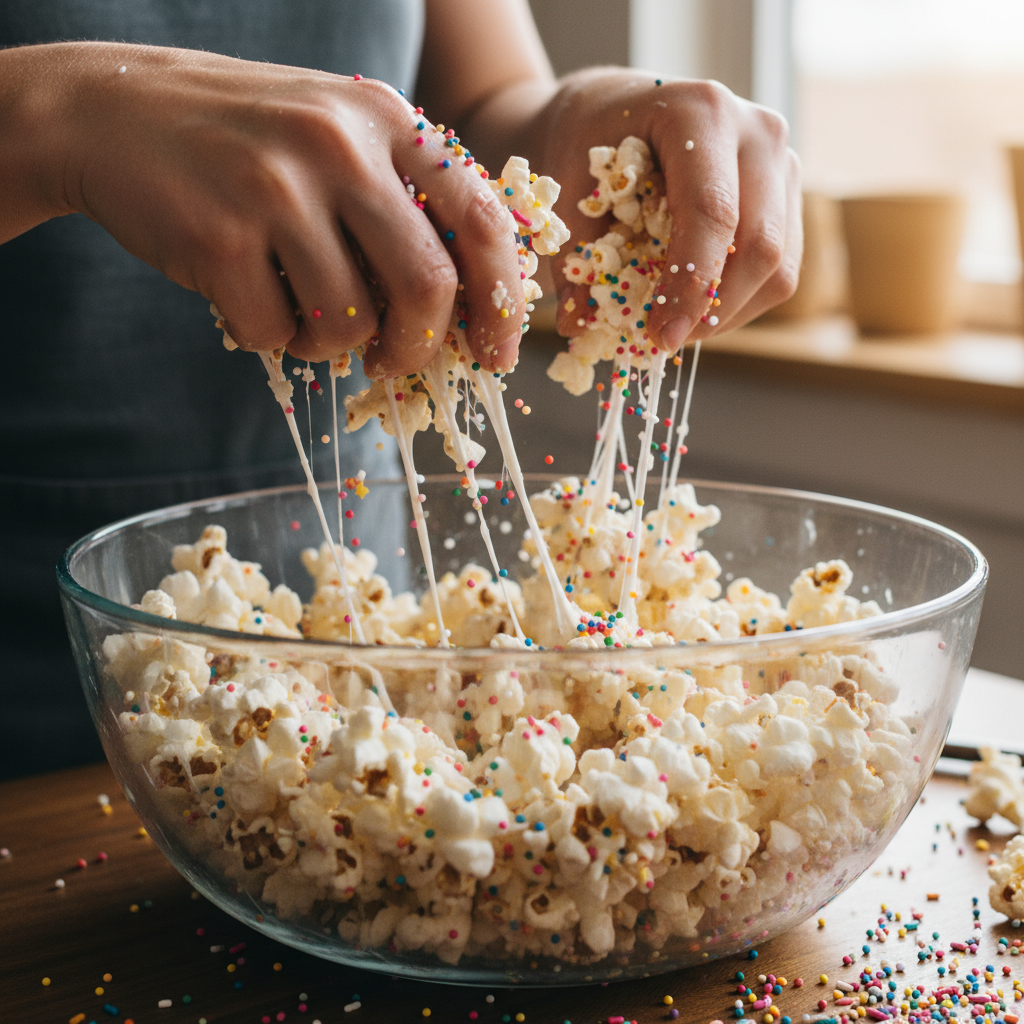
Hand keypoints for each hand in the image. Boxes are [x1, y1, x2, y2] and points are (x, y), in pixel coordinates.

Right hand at [7, 43, 525, 375]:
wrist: (111, 111)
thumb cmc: (246, 142)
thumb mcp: (338, 137)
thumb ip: (404, 204)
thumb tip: (466, 310)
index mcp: (388, 120)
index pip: (481, 222)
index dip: (502, 301)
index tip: (498, 352)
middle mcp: (340, 145)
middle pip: (426, 286)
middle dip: (419, 346)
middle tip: (393, 361)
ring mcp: (277, 188)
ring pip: (348, 322)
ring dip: (329, 342)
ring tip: (297, 308)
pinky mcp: (219, 236)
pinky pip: (275, 335)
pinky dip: (269, 337)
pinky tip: (246, 297)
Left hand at [535, 69, 800, 348]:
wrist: (606, 112)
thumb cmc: (583, 148)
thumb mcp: (567, 196)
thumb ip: (576, 262)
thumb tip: (580, 328)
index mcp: (700, 112)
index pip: (713, 212)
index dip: (690, 285)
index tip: (660, 337)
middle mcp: (756, 131)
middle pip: (760, 244)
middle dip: (712, 309)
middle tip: (664, 342)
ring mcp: (781, 162)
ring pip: (779, 265)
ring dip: (727, 313)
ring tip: (675, 327)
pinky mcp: (786, 195)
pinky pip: (780, 268)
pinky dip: (738, 302)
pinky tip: (694, 307)